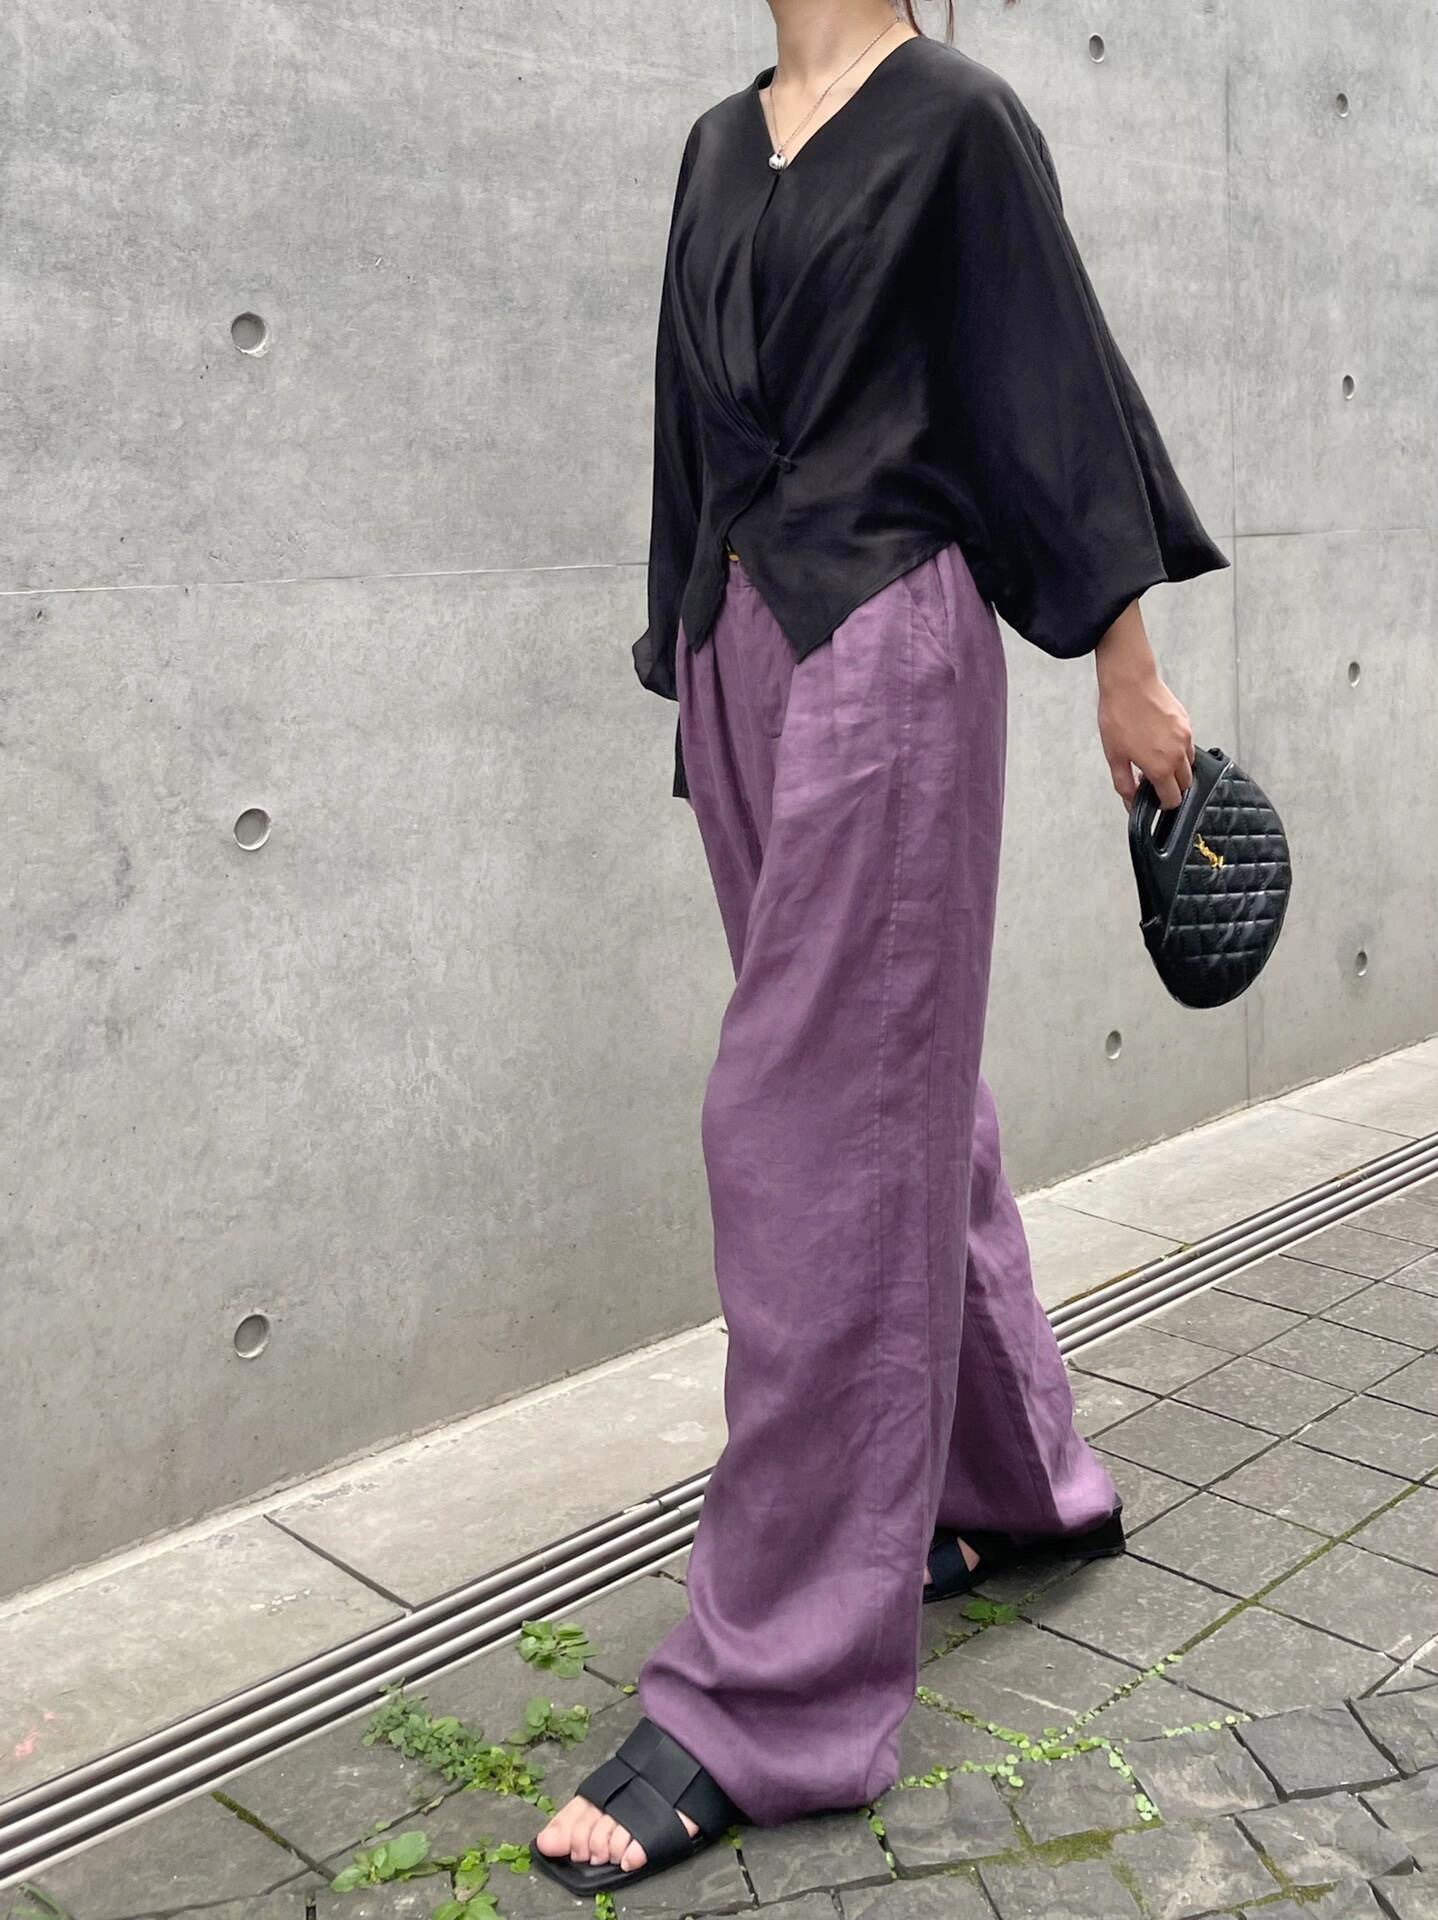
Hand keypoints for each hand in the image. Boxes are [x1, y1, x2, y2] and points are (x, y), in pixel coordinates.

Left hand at [1094, 604, 1194, 812]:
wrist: (1129, 683)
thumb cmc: (1118, 717)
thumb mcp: (1114, 756)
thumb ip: (1124, 784)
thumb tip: (1131, 803)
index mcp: (1160, 768)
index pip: (1173, 799)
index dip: (1163, 803)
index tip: (1152, 798)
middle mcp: (1178, 755)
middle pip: (1185, 784)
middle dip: (1171, 787)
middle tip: (1151, 778)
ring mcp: (1185, 737)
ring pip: (1189, 764)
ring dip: (1176, 769)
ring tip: (1155, 758)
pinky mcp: (1187, 723)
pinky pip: (1188, 744)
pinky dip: (1178, 750)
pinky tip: (1159, 741)